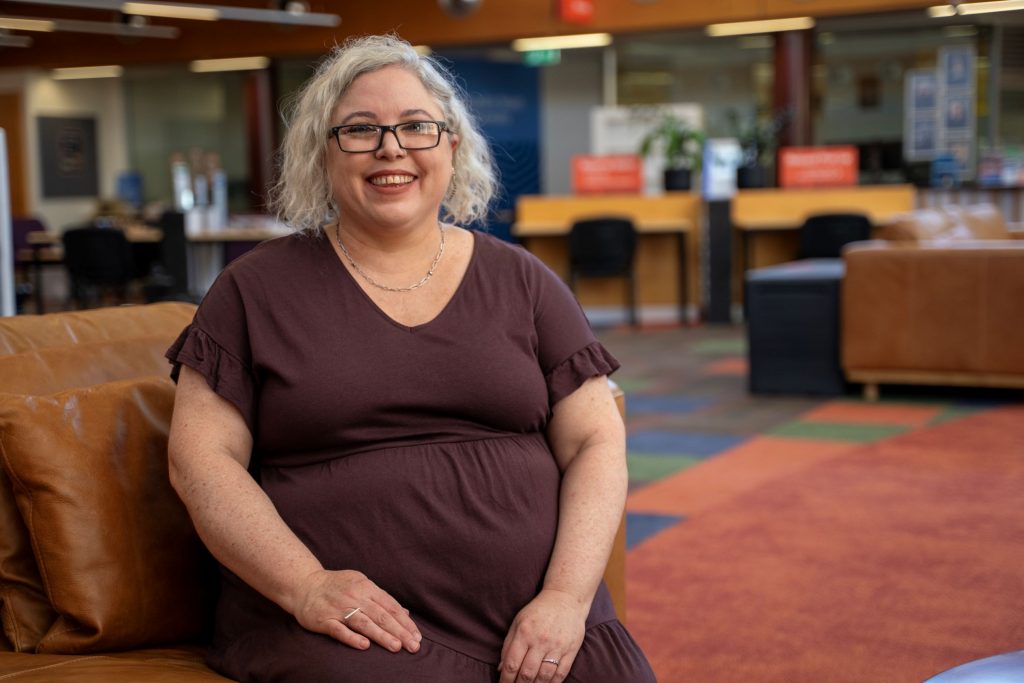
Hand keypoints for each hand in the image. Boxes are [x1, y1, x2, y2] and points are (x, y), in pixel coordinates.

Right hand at [292, 569, 420, 653]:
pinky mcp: (323, 619)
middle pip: (381, 615)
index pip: (390, 606)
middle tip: (413, 646)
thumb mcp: (361, 584)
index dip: (405, 622)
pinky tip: (364, 646)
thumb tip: (405, 613)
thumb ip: (381, 599)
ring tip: (396, 647)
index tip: (417, 636)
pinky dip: (352, 638)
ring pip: (363, 623)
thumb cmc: (337, 586)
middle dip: (399, 631)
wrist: (304, 584)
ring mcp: (339, 608)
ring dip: (381, 635)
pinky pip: (339, 630)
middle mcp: (354, 596)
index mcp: (366, 586)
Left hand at [498, 589, 587, 682]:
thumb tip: (501, 669)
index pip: (512, 664)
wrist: (566, 598)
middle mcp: (540, 640)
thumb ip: (508, 645)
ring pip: (544, 676)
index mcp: (524, 633)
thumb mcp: (518, 622)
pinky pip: (561, 673)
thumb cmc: (538, 611)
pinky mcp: (571, 649)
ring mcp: (557, 646)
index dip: (506, 680)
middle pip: (527, 673)